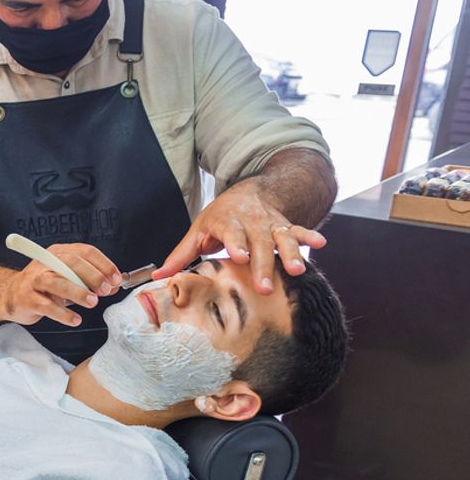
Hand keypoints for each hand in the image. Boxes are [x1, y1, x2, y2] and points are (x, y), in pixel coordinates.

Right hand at [0, 243, 122, 326]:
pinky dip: (63, 313)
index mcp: (58, 252)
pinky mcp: (27, 298)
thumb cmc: (43, 287)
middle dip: (92, 276)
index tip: (116, 278)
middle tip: (105, 290)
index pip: (84, 251)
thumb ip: (89, 281)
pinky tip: (75, 319)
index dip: (103, 264)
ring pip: (57, 282)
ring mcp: (34, 280)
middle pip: (71, 263)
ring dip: (78, 292)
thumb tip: (113, 286)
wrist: (10, 296)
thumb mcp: (67, 279)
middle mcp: (45, 262)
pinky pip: (47, 306)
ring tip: (92, 302)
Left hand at [154, 181, 326, 293]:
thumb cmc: (220, 218)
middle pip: (258, 241)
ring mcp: (271, 222)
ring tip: (297, 270)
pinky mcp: (286, 225)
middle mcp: (251, 220)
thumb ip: (181, 256)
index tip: (239, 257)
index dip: (236, 243)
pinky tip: (321, 244)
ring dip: (290, 253)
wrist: (249, 193)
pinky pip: (299, 230)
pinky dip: (310, 236)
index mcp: (226, 221)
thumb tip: (159, 278)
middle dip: (262, 263)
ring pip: (282, 237)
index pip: (231, 232)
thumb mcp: (198, 231)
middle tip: (263, 286)